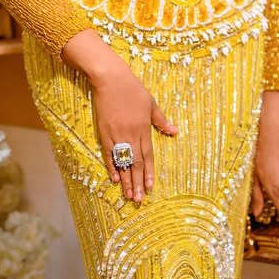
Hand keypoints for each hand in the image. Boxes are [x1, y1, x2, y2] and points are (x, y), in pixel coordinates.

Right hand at [62, 30, 176, 200]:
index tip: (150, 186)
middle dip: (138, 182)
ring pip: (122, 162)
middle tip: (139, 199)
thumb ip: (161, 120)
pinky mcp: (104, 132)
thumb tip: (174, 131)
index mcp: (144, 129)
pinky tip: (114, 179)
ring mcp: (116, 135)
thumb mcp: (151, 103)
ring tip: (128, 195)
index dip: (149, 172)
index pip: (148, 155)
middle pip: (135, 163)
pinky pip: (108, 153)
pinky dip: (111, 166)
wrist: (110, 79)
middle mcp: (131, 135)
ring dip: (126, 179)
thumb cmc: (132, 89)